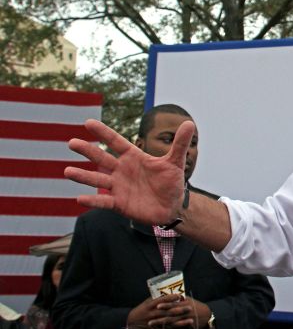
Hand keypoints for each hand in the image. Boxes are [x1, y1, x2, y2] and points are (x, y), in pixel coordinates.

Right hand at [64, 118, 194, 224]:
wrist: (172, 206)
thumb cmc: (171, 182)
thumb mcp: (176, 162)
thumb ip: (179, 144)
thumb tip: (189, 123)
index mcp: (134, 157)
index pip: (116, 142)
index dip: (103, 133)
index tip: (88, 123)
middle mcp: (122, 170)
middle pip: (102, 158)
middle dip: (88, 151)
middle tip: (72, 142)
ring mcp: (119, 187)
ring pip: (97, 180)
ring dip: (83, 176)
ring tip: (68, 171)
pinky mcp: (119, 204)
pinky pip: (103, 201)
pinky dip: (93, 200)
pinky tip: (80, 198)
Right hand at [127, 295, 192, 328]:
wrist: (131, 322)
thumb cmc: (142, 309)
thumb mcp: (148, 301)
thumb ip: (158, 297)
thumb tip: (170, 290)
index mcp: (151, 305)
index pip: (163, 300)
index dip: (172, 298)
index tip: (180, 296)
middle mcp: (153, 314)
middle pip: (168, 312)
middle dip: (180, 310)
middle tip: (190, 308)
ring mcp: (154, 324)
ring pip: (169, 323)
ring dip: (181, 322)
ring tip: (191, 320)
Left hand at [155, 296, 211, 328]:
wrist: (207, 316)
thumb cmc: (196, 306)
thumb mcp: (189, 300)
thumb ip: (179, 298)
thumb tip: (168, 294)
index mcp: (185, 304)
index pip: (174, 304)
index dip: (166, 305)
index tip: (157, 305)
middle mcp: (184, 313)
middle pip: (170, 316)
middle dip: (159, 319)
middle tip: (149, 321)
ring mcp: (185, 321)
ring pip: (171, 325)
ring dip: (161, 327)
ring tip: (151, 328)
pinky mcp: (185, 328)